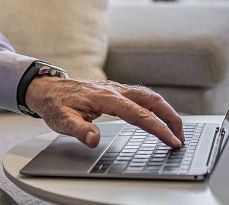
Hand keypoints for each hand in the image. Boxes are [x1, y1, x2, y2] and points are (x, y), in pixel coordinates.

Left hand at [25, 77, 183, 148]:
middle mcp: (114, 90)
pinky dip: (155, 105)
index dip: (158, 128)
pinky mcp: (114, 90)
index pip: (138, 114)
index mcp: (105, 97)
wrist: (46, 88)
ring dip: (165, 110)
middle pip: (150, 99)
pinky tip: (158, 116)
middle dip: (170, 117)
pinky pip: (140, 95)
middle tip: (181, 136)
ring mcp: (115, 88)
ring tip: (176, 129)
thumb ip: (79, 130)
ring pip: (148, 95)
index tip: (172, 141)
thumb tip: (94, 139)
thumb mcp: (63, 120)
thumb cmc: (55, 104)